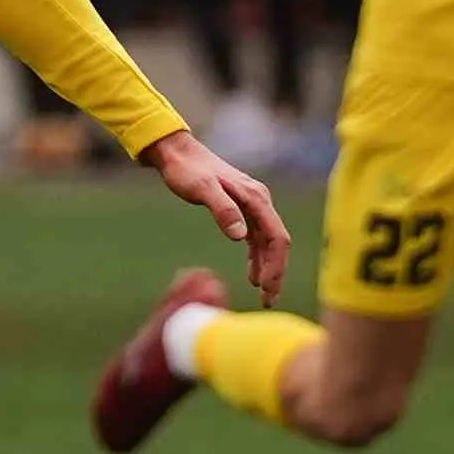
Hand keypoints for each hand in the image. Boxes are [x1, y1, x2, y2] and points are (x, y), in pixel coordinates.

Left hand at [141, 130, 289, 305]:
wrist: (176, 152)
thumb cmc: (186, 170)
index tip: (265, 288)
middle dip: (275, 272)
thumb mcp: (201, 189)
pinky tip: (253, 274)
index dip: (274, 264)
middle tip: (268, 301)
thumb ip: (222, 210)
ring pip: (267, 242)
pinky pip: (256, 237)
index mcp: (255, 198)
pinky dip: (257, 257)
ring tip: (263, 294)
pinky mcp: (241, 208)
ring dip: (268, 268)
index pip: (276, 236)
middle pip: (277, 242)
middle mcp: (259, 201)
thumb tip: (240, 236)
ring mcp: (251, 205)